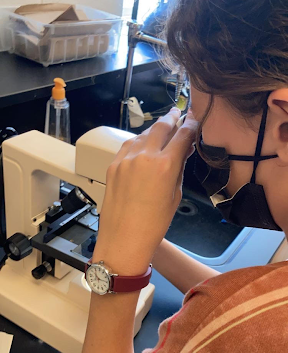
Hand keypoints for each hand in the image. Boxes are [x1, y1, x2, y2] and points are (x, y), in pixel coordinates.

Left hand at [93, 108, 197, 274]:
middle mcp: (144, 156)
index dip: (192, 125)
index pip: (183, 135)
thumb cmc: (153, 225)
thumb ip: (178, 169)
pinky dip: (138, 141)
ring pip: (143, 134)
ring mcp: (126, 159)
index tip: (195, 120)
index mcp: (165, 165)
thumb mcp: (175, 196)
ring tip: (162, 128)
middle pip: (161, 126)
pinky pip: (128, 145)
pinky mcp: (113, 165)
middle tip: (178, 113)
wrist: (123, 240)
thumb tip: (182, 152)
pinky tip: (143, 144)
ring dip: (154, 129)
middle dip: (172, 118)